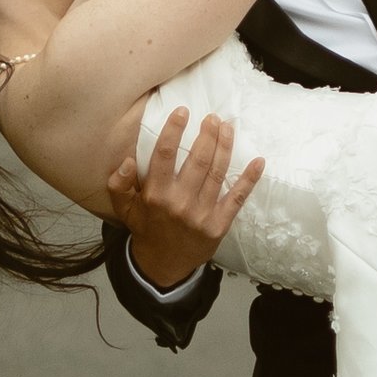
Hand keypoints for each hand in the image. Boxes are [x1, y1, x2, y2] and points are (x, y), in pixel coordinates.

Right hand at [101, 109, 265, 288]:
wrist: (163, 265)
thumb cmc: (146, 227)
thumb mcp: (124, 207)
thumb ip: (119, 183)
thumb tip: (128, 160)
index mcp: (155, 195)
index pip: (165, 155)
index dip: (174, 130)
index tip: (183, 111)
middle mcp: (179, 203)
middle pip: (197, 160)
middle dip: (207, 135)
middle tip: (212, 117)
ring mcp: (201, 214)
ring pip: (217, 173)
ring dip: (225, 147)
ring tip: (227, 127)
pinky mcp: (218, 225)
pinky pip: (236, 198)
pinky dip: (249, 179)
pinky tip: (258, 162)